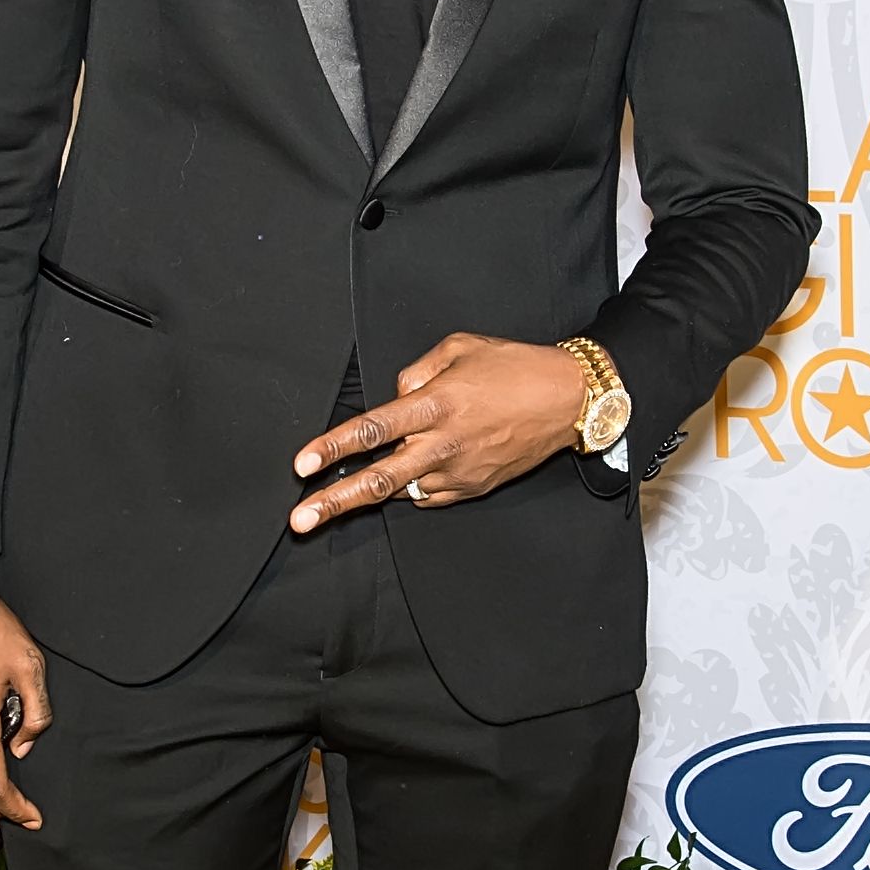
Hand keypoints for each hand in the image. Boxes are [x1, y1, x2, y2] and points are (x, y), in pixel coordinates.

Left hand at [290, 333, 586, 529]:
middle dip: (335, 502)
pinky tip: (407, 477)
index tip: (303, 465)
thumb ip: (416, 371)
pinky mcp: (475, 487)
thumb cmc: (515, 367)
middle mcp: (444, 443)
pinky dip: (413, 487)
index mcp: (436, 404)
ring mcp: (460, 471)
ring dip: (369, 496)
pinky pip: (430, 495)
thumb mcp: (459, 347)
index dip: (334, 447)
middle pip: (379, 479)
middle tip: (299, 521)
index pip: (374, 429)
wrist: (569, 400)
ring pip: (402, 490)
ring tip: (332, 507)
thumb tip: (394, 395)